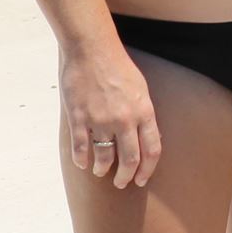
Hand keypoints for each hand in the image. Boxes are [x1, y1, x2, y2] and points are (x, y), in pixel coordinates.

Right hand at [62, 41, 160, 189]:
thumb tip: (145, 138)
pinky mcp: (79, 118)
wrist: (92, 50)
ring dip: (102, 169)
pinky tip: (82, 163)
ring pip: (104, 158)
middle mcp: (125, 119)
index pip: (151, 150)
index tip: (141, 179)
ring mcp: (101, 120)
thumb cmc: (118, 67)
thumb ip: (143, 114)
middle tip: (120, 182)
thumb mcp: (140, 89)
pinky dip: (82, 160)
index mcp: (143, 111)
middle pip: (129, 160)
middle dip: (125, 177)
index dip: (147, 170)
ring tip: (100, 171)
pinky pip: (81, 149)